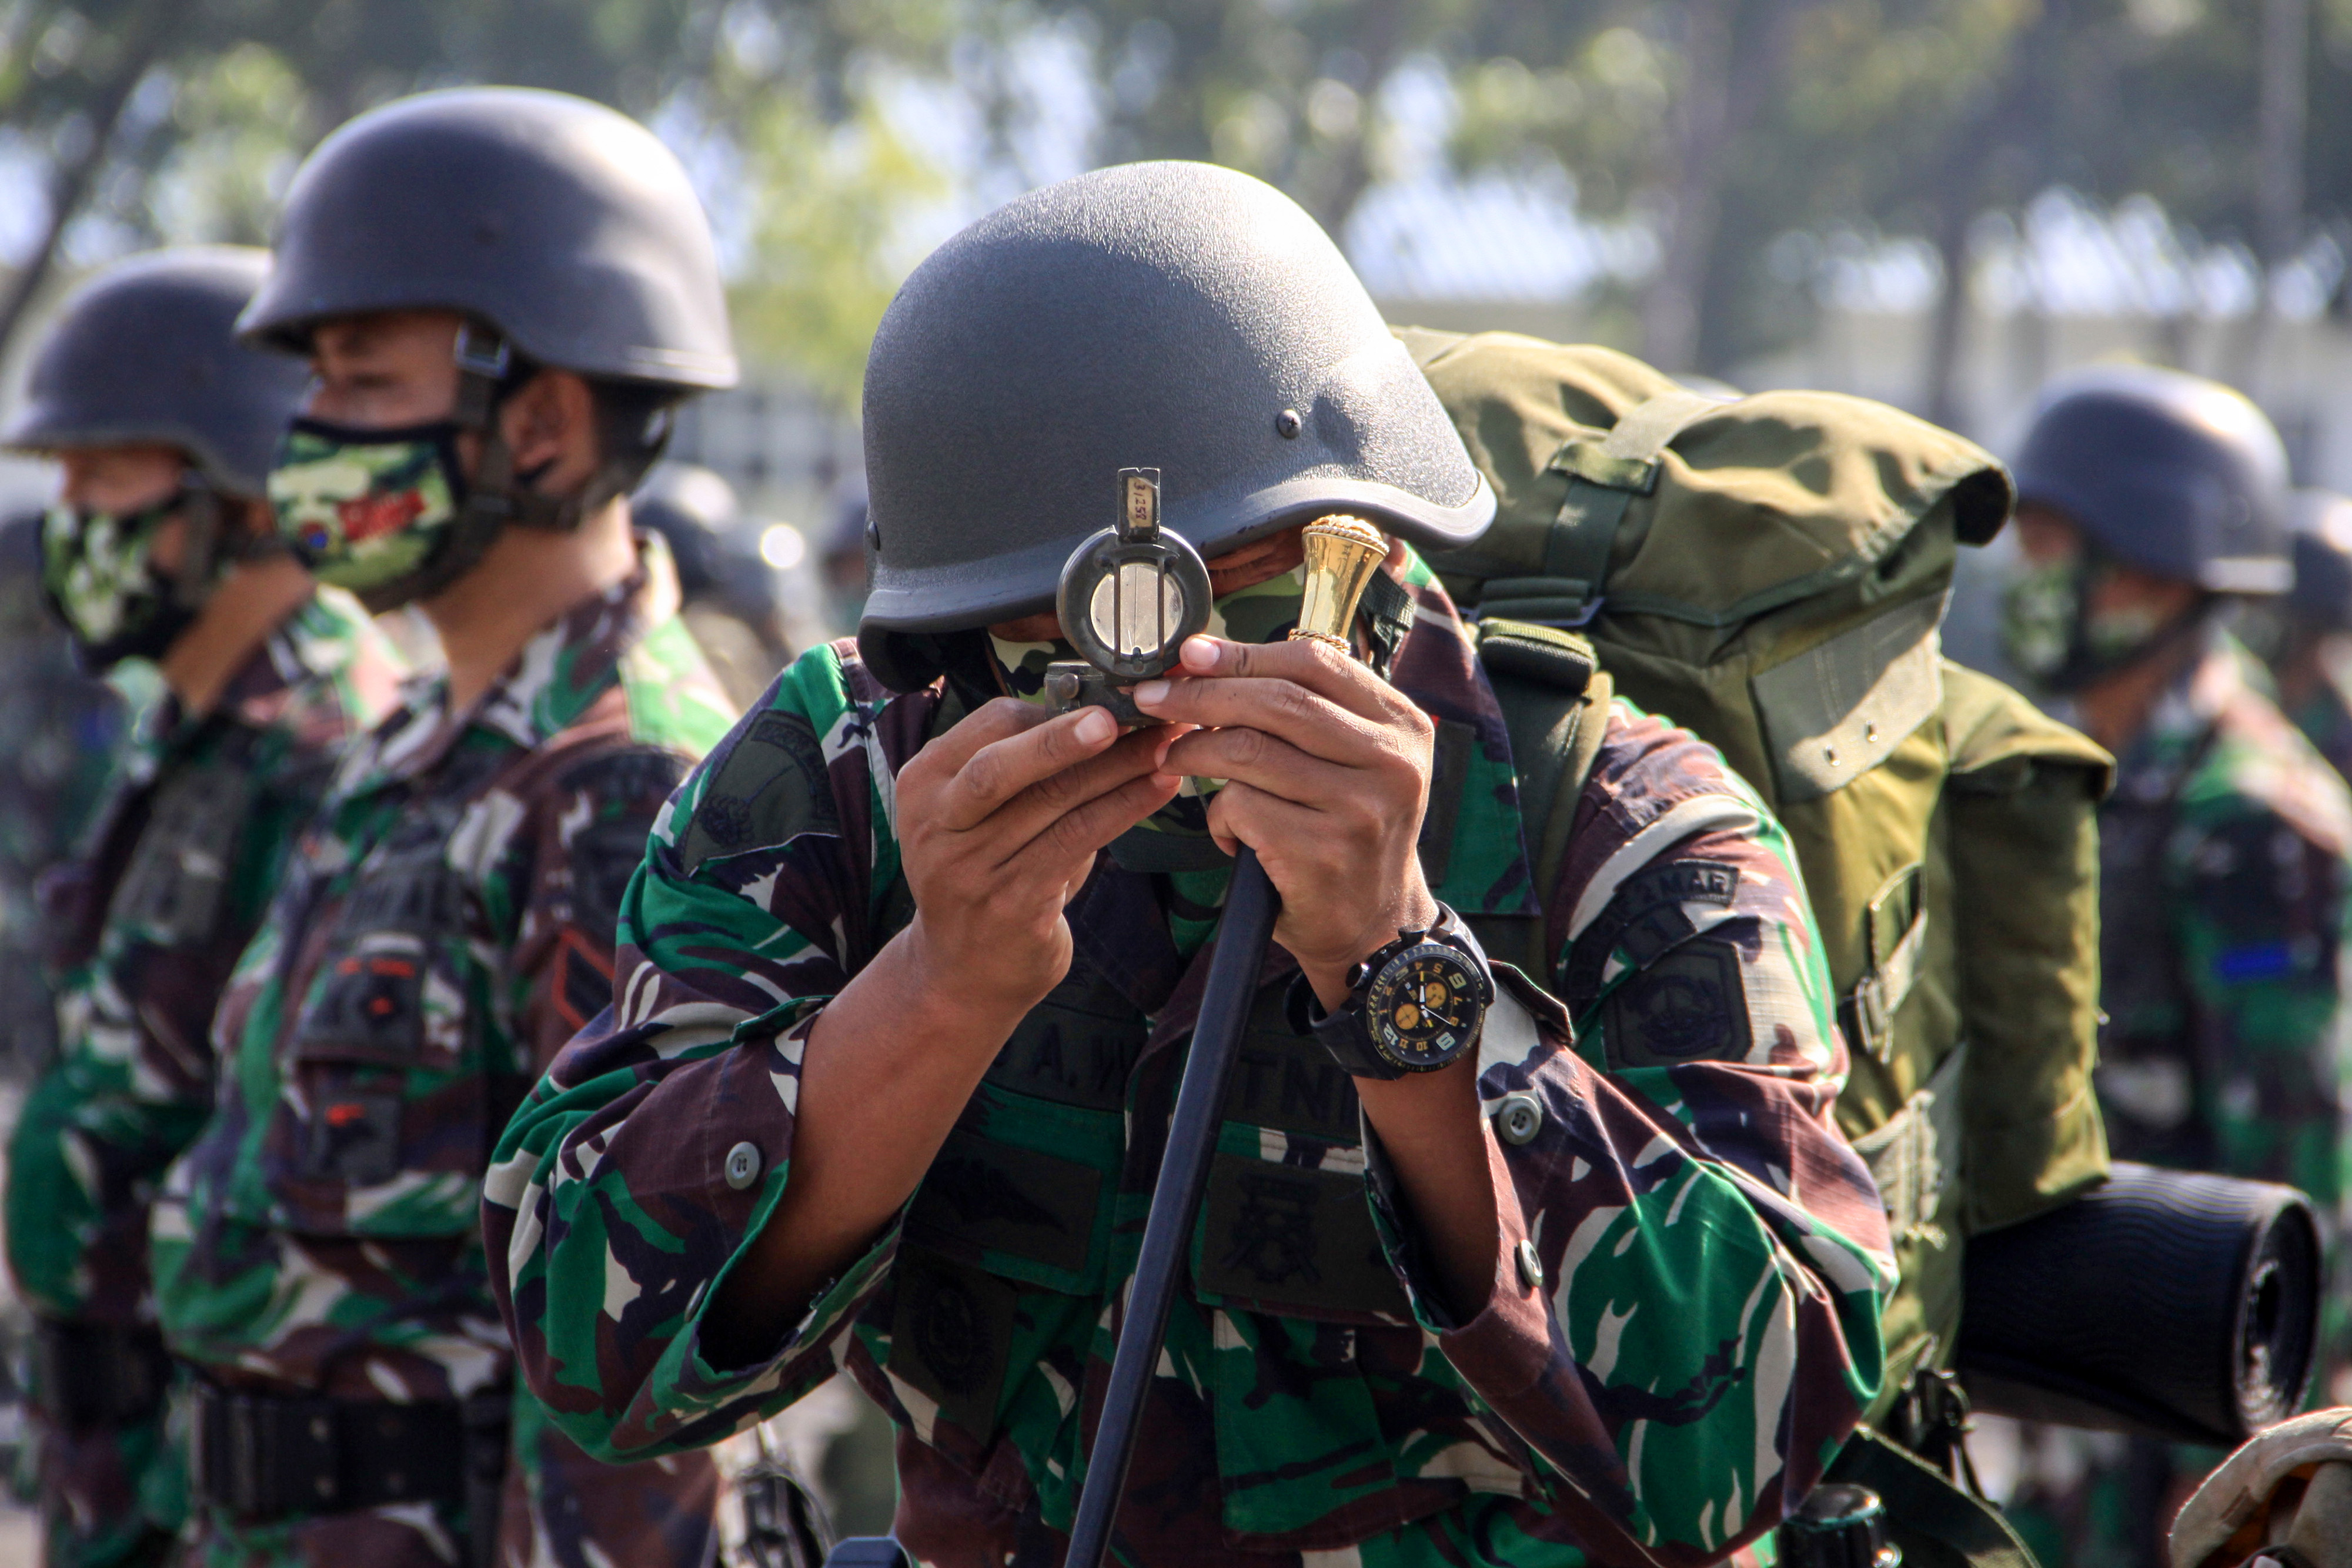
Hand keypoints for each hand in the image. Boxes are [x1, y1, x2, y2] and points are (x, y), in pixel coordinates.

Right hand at [895, 699, 1179, 1021]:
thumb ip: (1020, 768)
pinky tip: (1159, 789)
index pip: (988, 726)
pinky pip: (1077, 843)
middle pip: (1002, 766)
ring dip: (1118, 769)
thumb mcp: (979, 816)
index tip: (1109, 698)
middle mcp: (937, 824)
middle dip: (1065, 736)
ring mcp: (971, 869)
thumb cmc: (986, 874)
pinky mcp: (1012, 905)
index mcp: (924, 784)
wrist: (963, 973)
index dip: (1051, 710)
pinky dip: (1124, 808)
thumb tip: (1102, 709)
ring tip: (1164, 745)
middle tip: (1124, 714)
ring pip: (1053, 803)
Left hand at [1134, 635, 1438, 1004]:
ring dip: (1195, 751)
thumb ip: (1308, 708)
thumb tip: (1209, 659)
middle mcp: (1391, 762)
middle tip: (1153, 698)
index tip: (1191, 653)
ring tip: (1177, 760)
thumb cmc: (1346, 829)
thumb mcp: (1355, 760)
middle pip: (1276, 701)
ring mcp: (1360, 808)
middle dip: (1202, 694)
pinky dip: (1219, 816)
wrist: (1374, 925)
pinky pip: (1241, 806)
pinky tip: (1231, 833)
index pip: (1315, 662)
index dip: (1243, 653)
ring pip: (1249, 751)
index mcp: (1401, 724)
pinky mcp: (1322, 851)